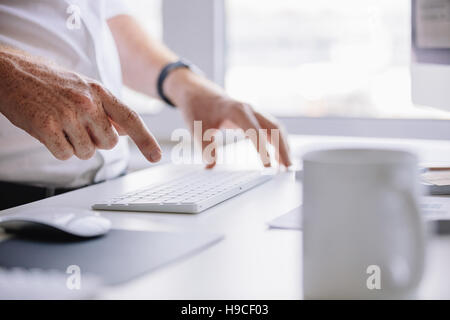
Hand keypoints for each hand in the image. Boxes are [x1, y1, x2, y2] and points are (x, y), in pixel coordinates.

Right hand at [0, 47, 160, 161]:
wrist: (11, 72)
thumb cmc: (50, 82)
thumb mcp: (85, 88)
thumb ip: (108, 109)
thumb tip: (128, 130)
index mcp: (99, 91)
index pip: (131, 119)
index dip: (146, 140)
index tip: (156, 156)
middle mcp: (87, 102)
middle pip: (109, 143)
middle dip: (96, 141)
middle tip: (78, 126)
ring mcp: (67, 115)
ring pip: (87, 152)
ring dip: (75, 146)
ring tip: (62, 125)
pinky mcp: (47, 127)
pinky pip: (65, 154)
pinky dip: (59, 149)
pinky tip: (50, 131)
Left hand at [165, 69, 290, 167]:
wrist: (197, 92)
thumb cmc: (198, 108)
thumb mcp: (196, 128)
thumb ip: (205, 147)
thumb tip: (211, 165)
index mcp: (236, 110)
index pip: (254, 132)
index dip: (262, 149)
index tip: (268, 166)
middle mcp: (249, 109)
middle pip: (273, 128)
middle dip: (282, 148)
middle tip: (287, 168)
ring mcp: (253, 112)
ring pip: (275, 128)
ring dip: (283, 146)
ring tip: (287, 165)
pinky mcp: (253, 117)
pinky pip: (270, 128)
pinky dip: (277, 142)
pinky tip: (279, 156)